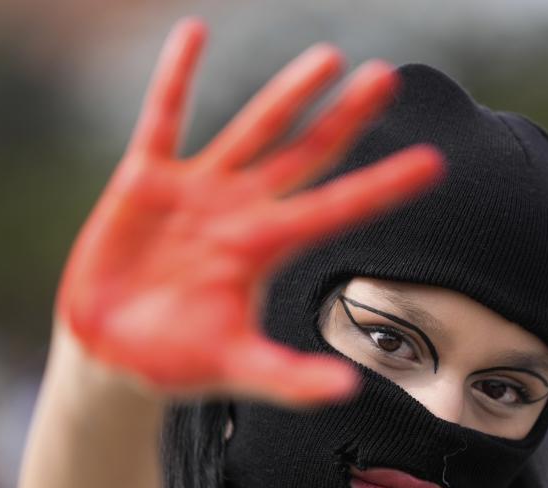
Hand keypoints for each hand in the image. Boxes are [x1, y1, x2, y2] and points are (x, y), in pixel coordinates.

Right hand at [55, 18, 443, 405]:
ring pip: (251, 128)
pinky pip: (163, 118)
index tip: (434, 161)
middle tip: (387, 78)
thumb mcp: (236, 370)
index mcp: (267, 249)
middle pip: (306, 154)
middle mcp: (243, 210)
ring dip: (287, 94)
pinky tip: (194, 31)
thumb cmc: (177, 362)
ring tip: (327, 57)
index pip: (338, 208)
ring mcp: (198, 191)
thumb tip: (349, 391)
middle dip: (346, 118)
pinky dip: (176, 77)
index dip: (384, 185)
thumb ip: (288, 379)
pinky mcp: (145, 180)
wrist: (112, 352)